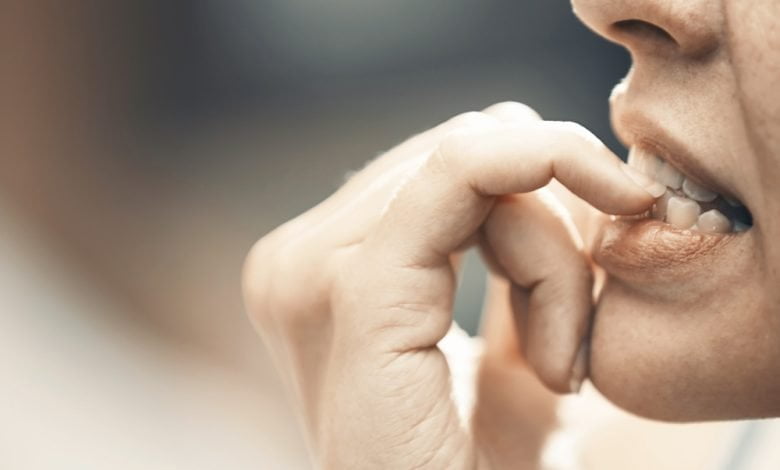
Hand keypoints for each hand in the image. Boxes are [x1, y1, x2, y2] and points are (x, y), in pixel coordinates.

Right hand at [242, 102, 659, 468]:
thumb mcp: (511, 364)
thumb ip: (520, 275)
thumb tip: (552, 177)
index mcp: (320, 269)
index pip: (446, 164)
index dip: (541, 175)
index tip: (623, 218)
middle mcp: (297, 259)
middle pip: (464, 150)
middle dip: (550, 228)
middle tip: (570, 349)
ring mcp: (307, 271)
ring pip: (477, 160)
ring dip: (553, 256)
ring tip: (557, 370)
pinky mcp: (350, 294)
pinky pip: (462, 175)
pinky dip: (545, 224)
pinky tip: (561, 338)